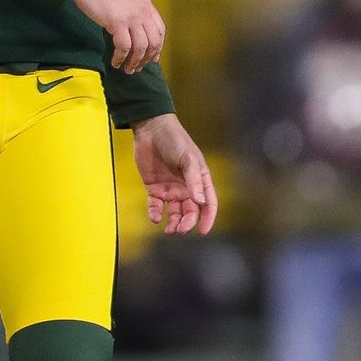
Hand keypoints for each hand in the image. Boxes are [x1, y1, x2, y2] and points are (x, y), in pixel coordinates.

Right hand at [71, 0, 163, 73]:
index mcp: (146, 4)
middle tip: (137, 67)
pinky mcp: (118, 23)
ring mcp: (132, 17)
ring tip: (127, 69)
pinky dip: (121, 57)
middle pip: (153, 41)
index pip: (160, 30)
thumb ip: (133, 8)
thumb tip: (133, 25)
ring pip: (141, 47)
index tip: (152, 58)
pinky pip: (124, 46)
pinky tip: (115, 62)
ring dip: (135, 61)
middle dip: (146, 58)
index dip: (158, 47)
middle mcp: (143, 11)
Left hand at [132, 112, 217, 235]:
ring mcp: (170, 188)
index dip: (207, 219)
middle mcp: (186, 188)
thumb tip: (200, 202)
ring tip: (168, 230)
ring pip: (174, 212)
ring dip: (173, 222)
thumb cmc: (175, 141)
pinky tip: (154, 218)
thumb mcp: (188, 159)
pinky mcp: (153, 187)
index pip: (208, 204)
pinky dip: (155, 213)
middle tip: (180, 230)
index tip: (203, 231)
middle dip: (187, 223)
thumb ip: (193, 181)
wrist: (151, 129)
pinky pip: (155, 206)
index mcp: (200, 180)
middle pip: (190, 211)